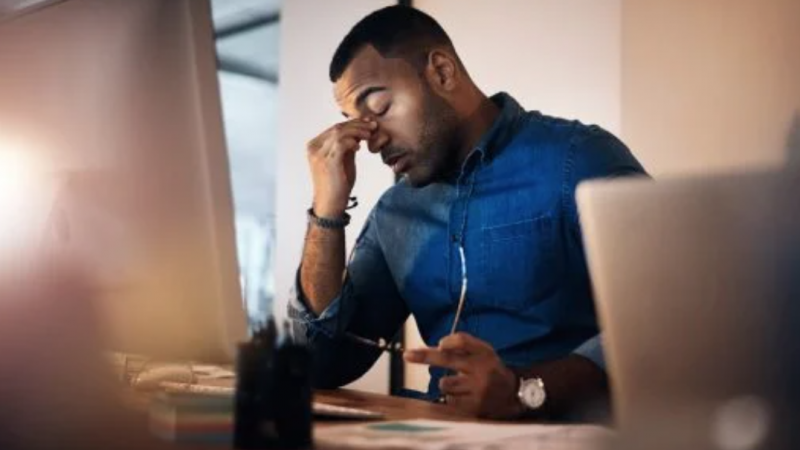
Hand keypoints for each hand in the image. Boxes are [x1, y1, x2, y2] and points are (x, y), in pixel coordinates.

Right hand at [306, 118, 377, 216]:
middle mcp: (314, 148)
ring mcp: (319, 154)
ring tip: (369, 135)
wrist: (330, 204)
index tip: (368, 123)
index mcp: (315, 146)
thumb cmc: (337, 184)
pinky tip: (359, 148)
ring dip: (357, 131)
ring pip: (339, 133)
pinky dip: (352, 142)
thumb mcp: (343, 160)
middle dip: (357, 124)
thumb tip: (360, 131)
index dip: (353, 123)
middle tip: (373, 125)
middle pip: (337, 128)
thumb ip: (348, 146)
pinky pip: (341, 144)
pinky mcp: (327, 162)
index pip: (335, 128)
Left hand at [404, 332, 523, 418]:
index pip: (463, 341)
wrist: (511, 393)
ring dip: (446, 384)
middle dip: (425, 356)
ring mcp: (477, 389)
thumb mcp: (483, 350)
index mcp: (484, 352)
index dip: (450, 341)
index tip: (439, 344)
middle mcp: (481, 369)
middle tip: (408, 355)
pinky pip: (450, 400)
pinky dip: (452, 397)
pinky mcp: (474, 406)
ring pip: (445, 384)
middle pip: (448, 359)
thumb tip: (439, 345)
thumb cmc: (489, 368)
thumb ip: (463, 344)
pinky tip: (464, 395)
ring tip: (460, 384)